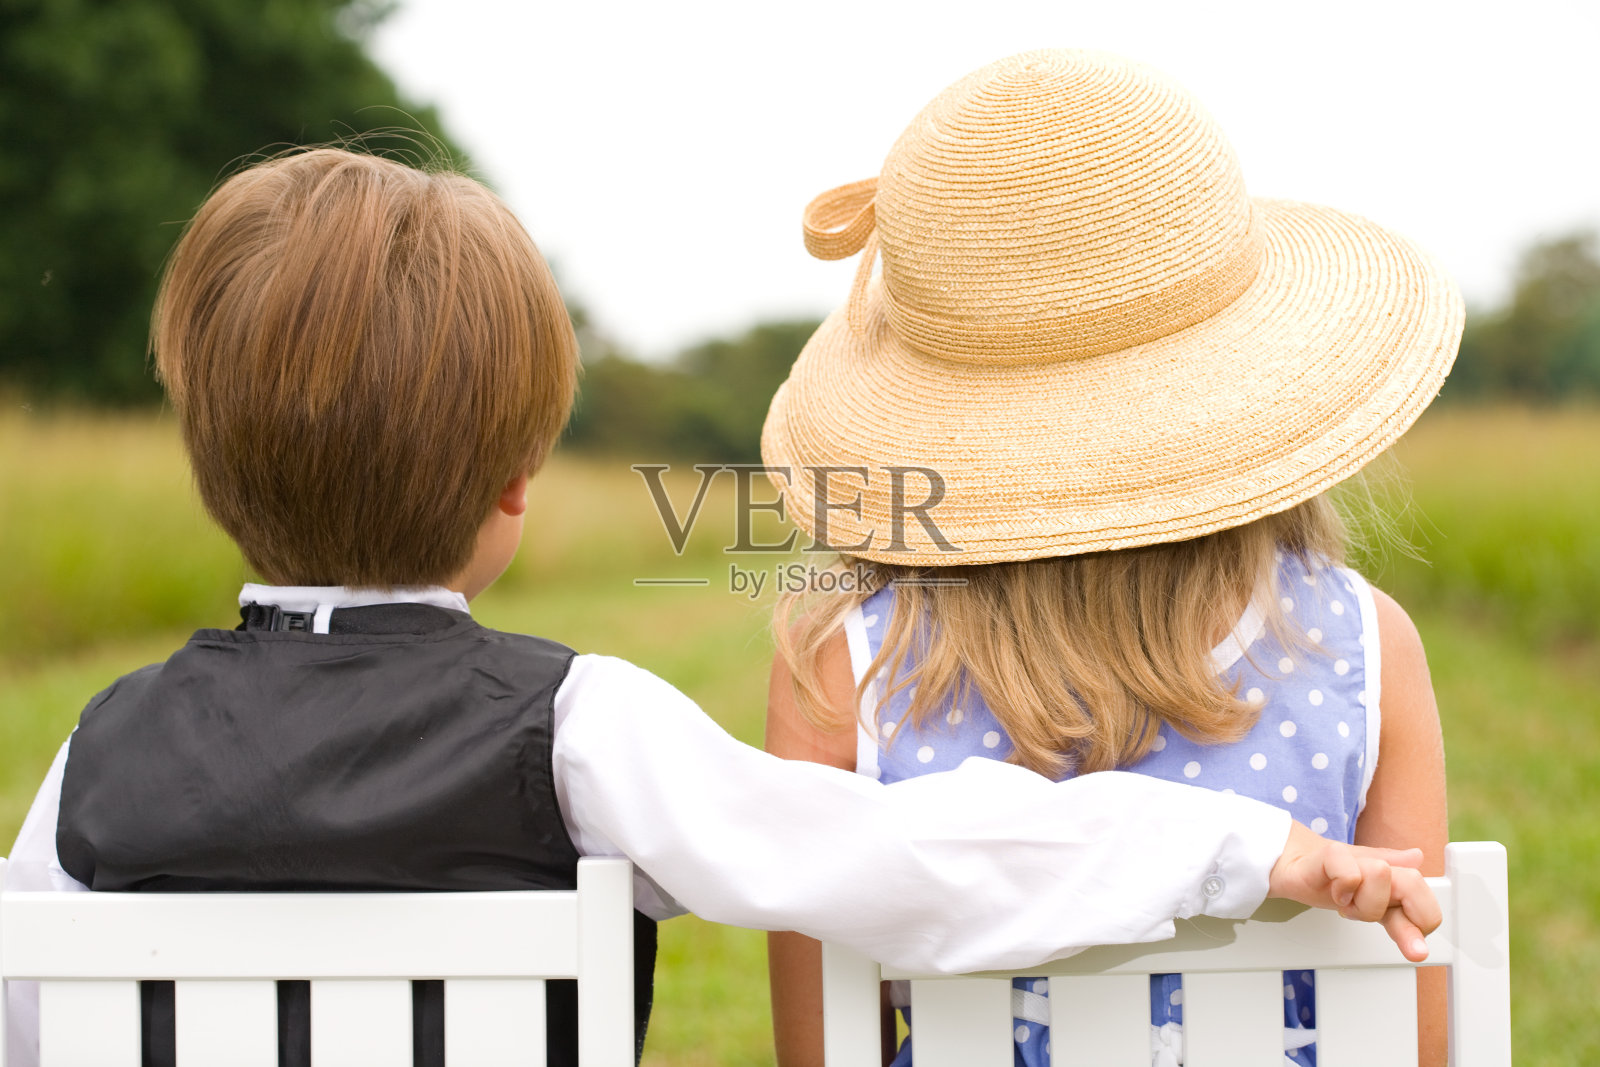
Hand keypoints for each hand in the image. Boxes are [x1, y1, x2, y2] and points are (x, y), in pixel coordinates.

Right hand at [1267, 820, 1441, 961]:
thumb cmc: (1328, 878)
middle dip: (1403, 919)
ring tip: (1346, 904)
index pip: (1422, 900)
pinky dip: (1343, 888)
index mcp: (1390, 886)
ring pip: (1381, 876)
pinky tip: (1335, 893)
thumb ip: (1394, 885)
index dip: (1423, 924)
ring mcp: (1356, 861)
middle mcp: (1378, 871)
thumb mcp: (1365, 895)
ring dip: (1361, 904)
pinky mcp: (1332, 853)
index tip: (1416, 951)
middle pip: (1413, 882)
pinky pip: (1351, 874)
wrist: (1291, 863)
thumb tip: (1418, 858)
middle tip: (1386, 934)